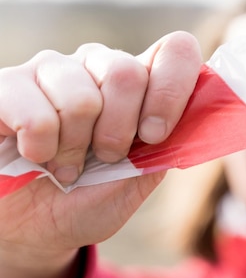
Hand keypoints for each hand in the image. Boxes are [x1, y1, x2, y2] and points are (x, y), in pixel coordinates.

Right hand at [0, 31, 201, 254]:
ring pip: (81, 97)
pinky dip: (40, 146)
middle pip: (126, 72)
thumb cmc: (90, 200)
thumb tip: (195, 120)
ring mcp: (52, 70)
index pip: (176, 50)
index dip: (172, 89)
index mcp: (141, 85)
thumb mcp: (139, 180)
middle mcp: (98, 66)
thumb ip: (166, 147)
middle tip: (104, 156)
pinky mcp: (8, 85)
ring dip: (75, 146)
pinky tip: (35, 154)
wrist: (36, 228)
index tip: (154, 134)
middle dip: (118, 131)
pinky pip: (33, 109)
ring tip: (66, 163)